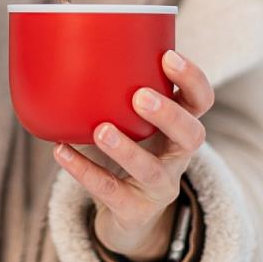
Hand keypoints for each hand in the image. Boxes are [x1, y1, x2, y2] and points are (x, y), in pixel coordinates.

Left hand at [53, 49, 213, 261]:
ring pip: (153, 171)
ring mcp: (160, 187)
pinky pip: (111, 193)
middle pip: (192, 136)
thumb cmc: (128, 151)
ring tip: (101, 130)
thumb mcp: (130, 121)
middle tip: (141, 96)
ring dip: (128, 149)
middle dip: (169, 115)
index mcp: (179, 126)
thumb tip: (66, 45)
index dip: (192, 79)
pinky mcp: (135, 211)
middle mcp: (177, 157)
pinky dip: (84, 170)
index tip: (168, 56)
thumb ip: (113, 90)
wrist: (127, 216)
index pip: (201, 101)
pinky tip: (61, 152)